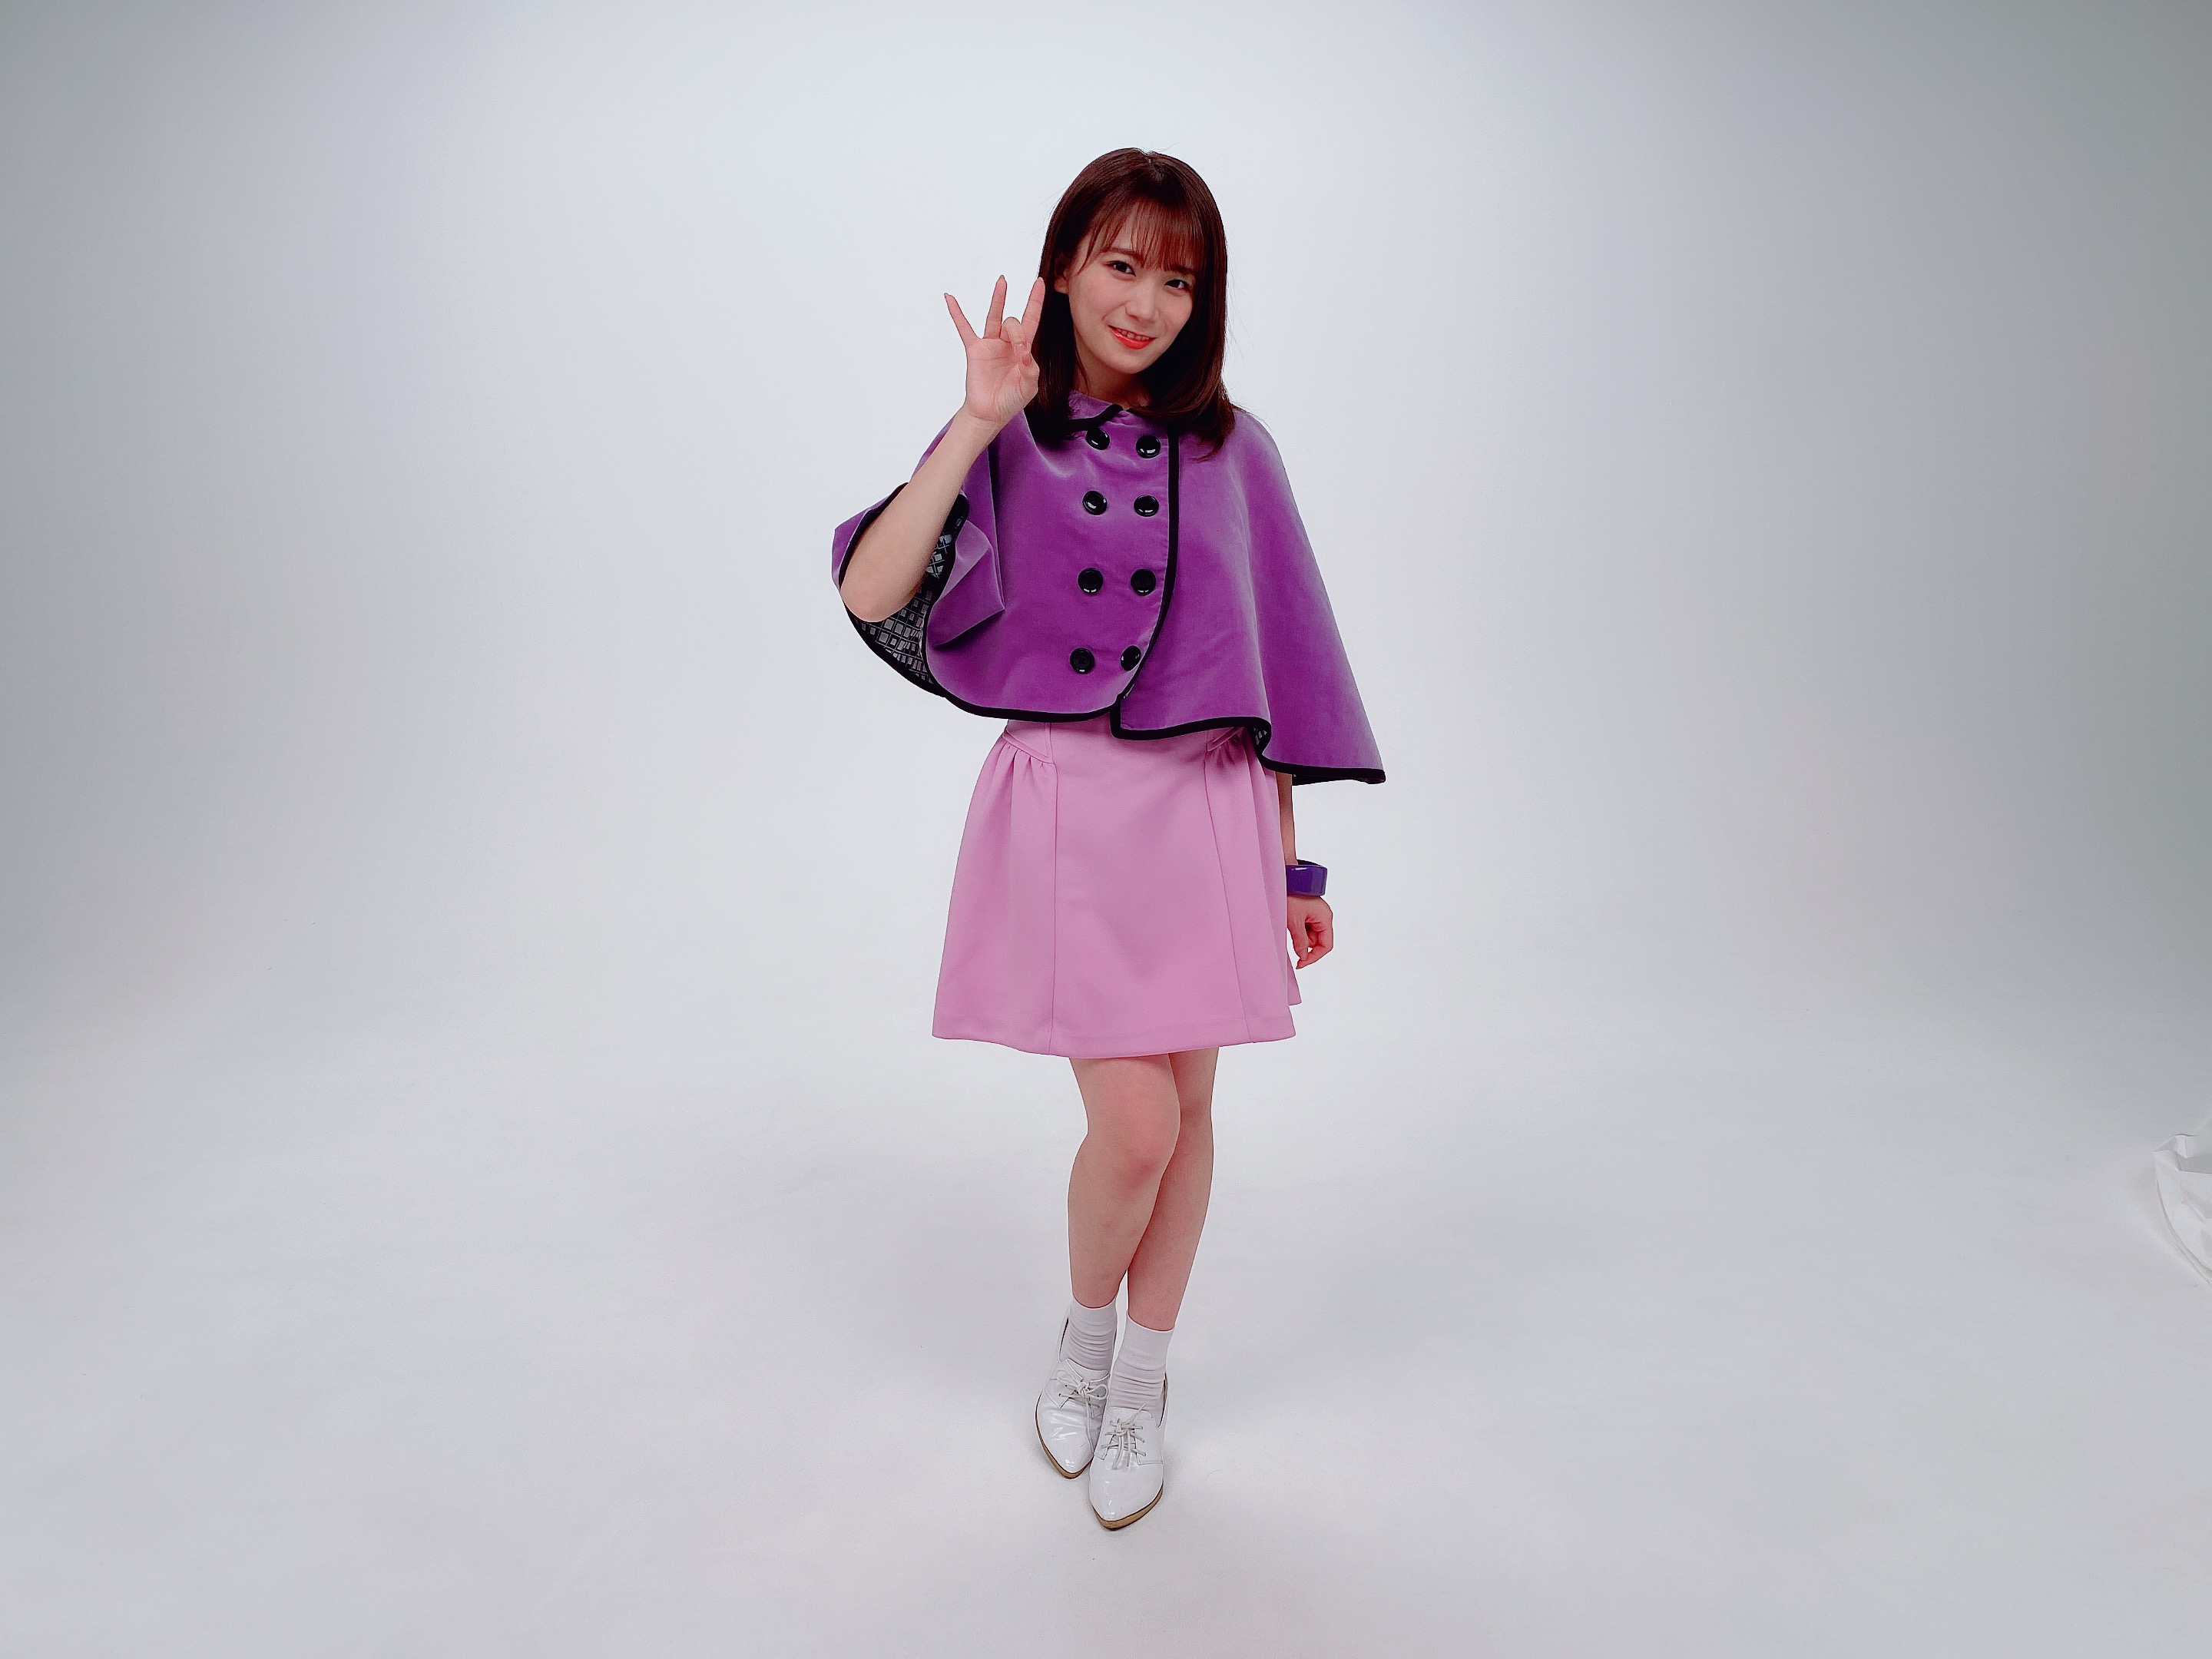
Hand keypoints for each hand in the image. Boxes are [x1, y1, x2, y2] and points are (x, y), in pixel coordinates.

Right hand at [945, 275, 1044, 431]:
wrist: (990, 413)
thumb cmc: (1010, 400)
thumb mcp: (1029, 385)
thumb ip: (1030, 368)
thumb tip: (1024, 351)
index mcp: (1023, 349)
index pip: (1031, 320)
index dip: (1036, 301)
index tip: (1040, 282)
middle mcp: (1007, 343)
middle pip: (1014, 322)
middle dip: (1018, 332)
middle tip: (1018, 348)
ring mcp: (990, 345)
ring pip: (995, 318)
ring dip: (999, 299)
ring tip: (1002, 282)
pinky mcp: (975, 350)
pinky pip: (964, 328)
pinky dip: (957, 313)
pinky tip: (950, 298)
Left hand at [1287, 896, 1333, 968]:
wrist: (1284, 878)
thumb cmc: (1291, 894)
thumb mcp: (1294, 922)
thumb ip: (1300, 942)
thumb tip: (1303, 956)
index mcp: (1325, 918)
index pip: (1326, 945)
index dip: (1314, 957)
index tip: (1301, 963)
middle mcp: (1323, 917)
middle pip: (1317, 941)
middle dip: (1304, 944)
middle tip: (1291, 940)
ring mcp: (1315, 914)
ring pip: (1309, 935)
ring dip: (1298, 936)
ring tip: (1289, 924)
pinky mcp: (1307, 912)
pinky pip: (1304, 927)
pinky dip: (1296, 929)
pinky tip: (1289, 922)